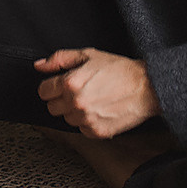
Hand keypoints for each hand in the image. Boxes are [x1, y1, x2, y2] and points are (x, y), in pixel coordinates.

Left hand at [34, 49, 159, 138]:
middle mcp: (76, 103)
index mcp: (70, 83)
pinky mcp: (98, 132)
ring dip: (74, 112)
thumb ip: (59, 59)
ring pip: (66, 120)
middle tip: (78, 91)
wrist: (146, 87)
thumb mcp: (88, 55)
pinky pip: (82, 129)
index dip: (51, 87)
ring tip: (92, 99)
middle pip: (52, 108)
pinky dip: (88, 122)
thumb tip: (39, 66)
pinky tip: (100, 110)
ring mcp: (86, 119)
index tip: (60, 85)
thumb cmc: (119, 69)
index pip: (43, 92)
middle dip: (61, 100)